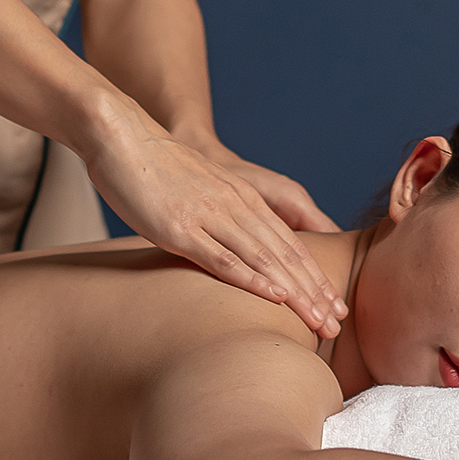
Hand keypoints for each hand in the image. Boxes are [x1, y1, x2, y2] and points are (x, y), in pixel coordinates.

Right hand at [89, 124, 347, 340]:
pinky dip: (252, 279)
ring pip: (264, 259)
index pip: (289, 244)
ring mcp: (209, 216)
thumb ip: (219, 215)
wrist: (121, 136)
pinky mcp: (181, 227)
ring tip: (318, 320)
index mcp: (242, 199)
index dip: (314, 277)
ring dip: (295, 293)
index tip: (334, 306)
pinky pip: (223, 257)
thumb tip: (227, 248)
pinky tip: (274, 297)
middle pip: (285, 255)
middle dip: (314, 292)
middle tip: (337, 323)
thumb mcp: (199, 191)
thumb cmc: (153, 169)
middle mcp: (235, 207)